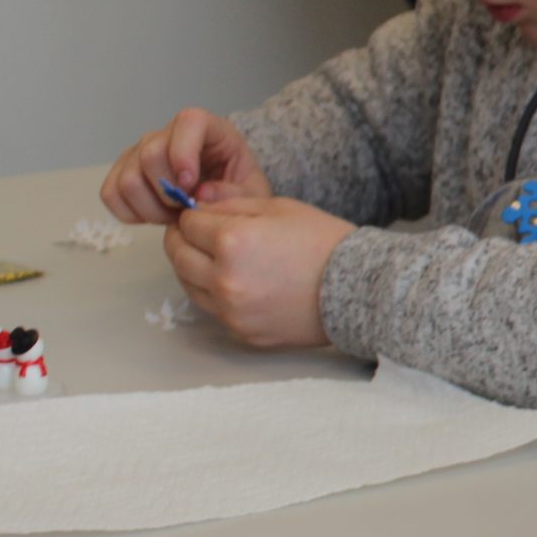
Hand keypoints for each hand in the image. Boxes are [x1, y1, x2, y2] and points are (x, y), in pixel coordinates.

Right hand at [103, 109, 272, 222]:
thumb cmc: (236, 190)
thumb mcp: (251, 194)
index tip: (191, 185)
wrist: (219, 200)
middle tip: (186, 209)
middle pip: (150, 154)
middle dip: (167, 193)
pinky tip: (154, 214)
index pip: (188, 122)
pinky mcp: (123, 172)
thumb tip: (201, 193)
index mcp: (207, 128)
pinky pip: (111, 194)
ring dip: (150, 208)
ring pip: (127, 179)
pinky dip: (131, 213)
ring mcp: (140, 151)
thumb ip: (235, 194)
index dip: (184, 153)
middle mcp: (168, 134)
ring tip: (174, 215)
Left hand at [164, 196, 353, 347]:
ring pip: (188, 285)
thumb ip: (230, 204)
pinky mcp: (241, 331)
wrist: (359, 289)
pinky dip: (217, 293)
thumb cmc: (323, 242)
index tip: (204, 216)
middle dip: (183, 240)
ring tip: (218, 258)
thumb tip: (196, 207)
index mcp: (231, 241)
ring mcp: (231, 310)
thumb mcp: (277, 207)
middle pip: (177, 256)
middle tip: (199, 235)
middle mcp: (223, 279)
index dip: (193, 216)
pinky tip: (240, 282)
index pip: (186, 224)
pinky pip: (214, 308)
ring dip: (194, 268)